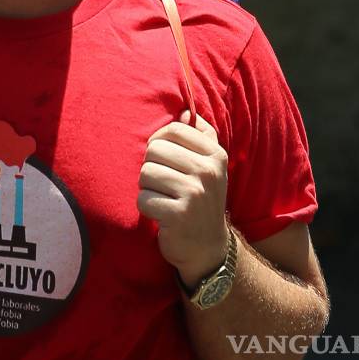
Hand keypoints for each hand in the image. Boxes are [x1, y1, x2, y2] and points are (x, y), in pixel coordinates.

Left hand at [137, 110, 229, 286]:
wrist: (207, 247)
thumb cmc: (201, 199)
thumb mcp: (209, 167)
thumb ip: (200, 137)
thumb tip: (184, 112)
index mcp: (215, 155)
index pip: (172, 131)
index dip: (159, 143)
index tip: (165, 160)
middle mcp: (209, 171)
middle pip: (154, 151)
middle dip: (152, 168)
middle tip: (166, 185)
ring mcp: (195, 193)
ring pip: (145, 174)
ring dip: (147, 188)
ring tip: (164, 198)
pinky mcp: (179, 215)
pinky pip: (143, 199)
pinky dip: (146, 208)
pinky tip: (161, 215)